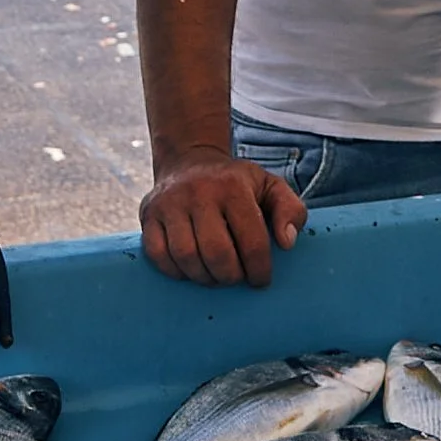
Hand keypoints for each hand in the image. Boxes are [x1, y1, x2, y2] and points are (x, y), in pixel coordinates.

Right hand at [140, 148, 305, 283]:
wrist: (189, 161)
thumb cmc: (235, 183)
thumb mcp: (269, 186)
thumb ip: (291, 210)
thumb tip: (286, 242)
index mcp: (233, 186)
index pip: (252, 242)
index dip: (260, 270)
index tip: (261, 278)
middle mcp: (199, 192)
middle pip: (217, 254)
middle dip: (231, 277)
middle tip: (236, 277)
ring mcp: (170, 203)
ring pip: (186, 258)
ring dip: (205, 278)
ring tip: (216, 275)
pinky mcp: (148, 214)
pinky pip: (158, 256)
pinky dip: (176, 271)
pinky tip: (191, 268)